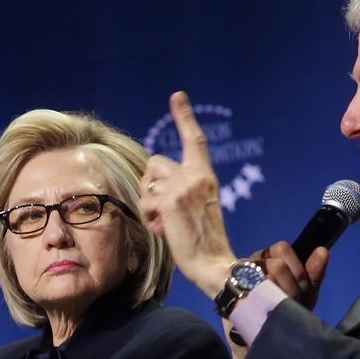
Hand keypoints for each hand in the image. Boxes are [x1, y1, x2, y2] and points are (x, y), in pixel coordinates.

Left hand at [139, 90, 238, 294]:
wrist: (214, 263)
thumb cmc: (202, 242)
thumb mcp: (195, 208)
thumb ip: (179, 190)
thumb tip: (153, 184)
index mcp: (205, 177)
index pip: (195, 140)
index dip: (184, 117)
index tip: (177, 96)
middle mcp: (197, 176)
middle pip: (154, 163)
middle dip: (150, 186)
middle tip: (162, 211)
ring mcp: (185, 186)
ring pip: (147, 182)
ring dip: (149, 204)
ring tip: (166, 223)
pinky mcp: (172, 201)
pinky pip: (145, 203)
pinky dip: (150, 220)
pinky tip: (165, 231)